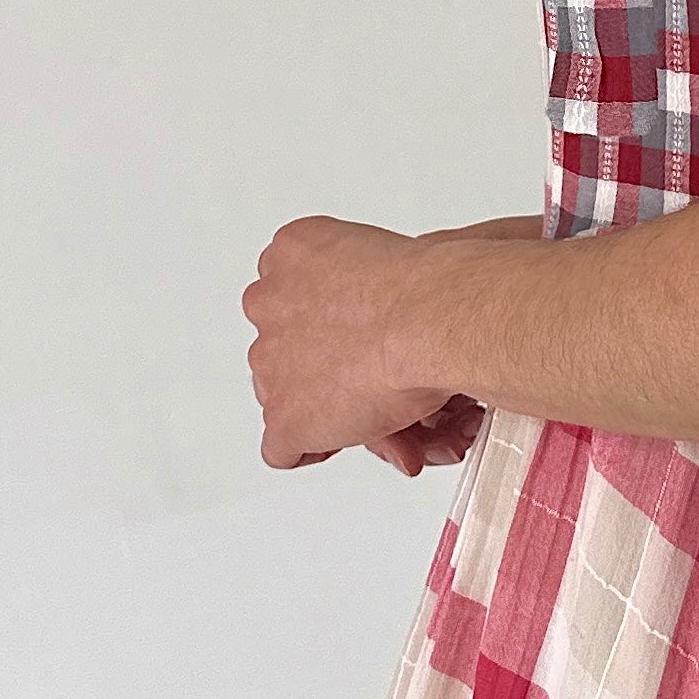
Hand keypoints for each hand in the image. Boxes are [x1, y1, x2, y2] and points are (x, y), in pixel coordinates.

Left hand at [244, 211, 535, 474]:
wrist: (431, 319)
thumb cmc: (423, 287)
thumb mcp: (378, 250)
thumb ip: (354, 274)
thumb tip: (368, 299)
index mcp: (291, 252)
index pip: (288, 293)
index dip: (323, 320)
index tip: (353, 330)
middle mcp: (268, 304)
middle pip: (282, 344)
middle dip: (319, 360)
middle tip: (368, 367)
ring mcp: (270, 365)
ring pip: (282, 392)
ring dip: (321, 401)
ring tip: (374, 403)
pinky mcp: (285, 418)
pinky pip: (284, 448)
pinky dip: (315, 447)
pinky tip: (348, 434)